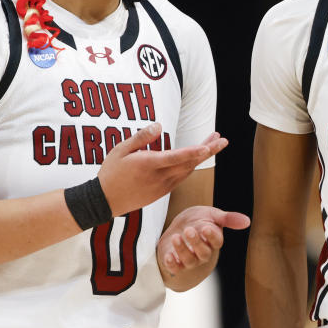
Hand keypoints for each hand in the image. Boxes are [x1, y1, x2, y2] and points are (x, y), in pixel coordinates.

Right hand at [98, 126, 227, 216]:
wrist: (104, 202)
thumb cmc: (111, 172)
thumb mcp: (120, 150)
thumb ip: (141, 137)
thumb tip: (159, 125)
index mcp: (148, 165)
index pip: (177, 157)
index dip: (194, 151)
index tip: (209, 145)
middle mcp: (159, 177)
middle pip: (189, 163)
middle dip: (208, 151)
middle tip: (223, 139)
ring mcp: (162, 187)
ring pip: (187, 171)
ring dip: (202, 157)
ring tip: (214, 143)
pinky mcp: (162, 192)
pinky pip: (181, 178)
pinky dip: (191, 166)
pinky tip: (197, 157)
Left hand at [157, 205, 249, 279]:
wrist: (179, 229)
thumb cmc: (198, 221)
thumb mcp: (211, 215)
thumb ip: (228, 218)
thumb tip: (247, 221)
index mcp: (213, 240)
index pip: (216, 241)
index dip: (212, 236)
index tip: (205, 228)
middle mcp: (203, 252)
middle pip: (203, 253)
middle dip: (196, 242)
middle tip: (189, 230)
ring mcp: (190, 260)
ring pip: (189, 260)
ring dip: (182, 250)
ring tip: (175, 237)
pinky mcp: (176, 264)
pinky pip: (175, 269)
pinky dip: (171, 264)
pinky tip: (168, 255)